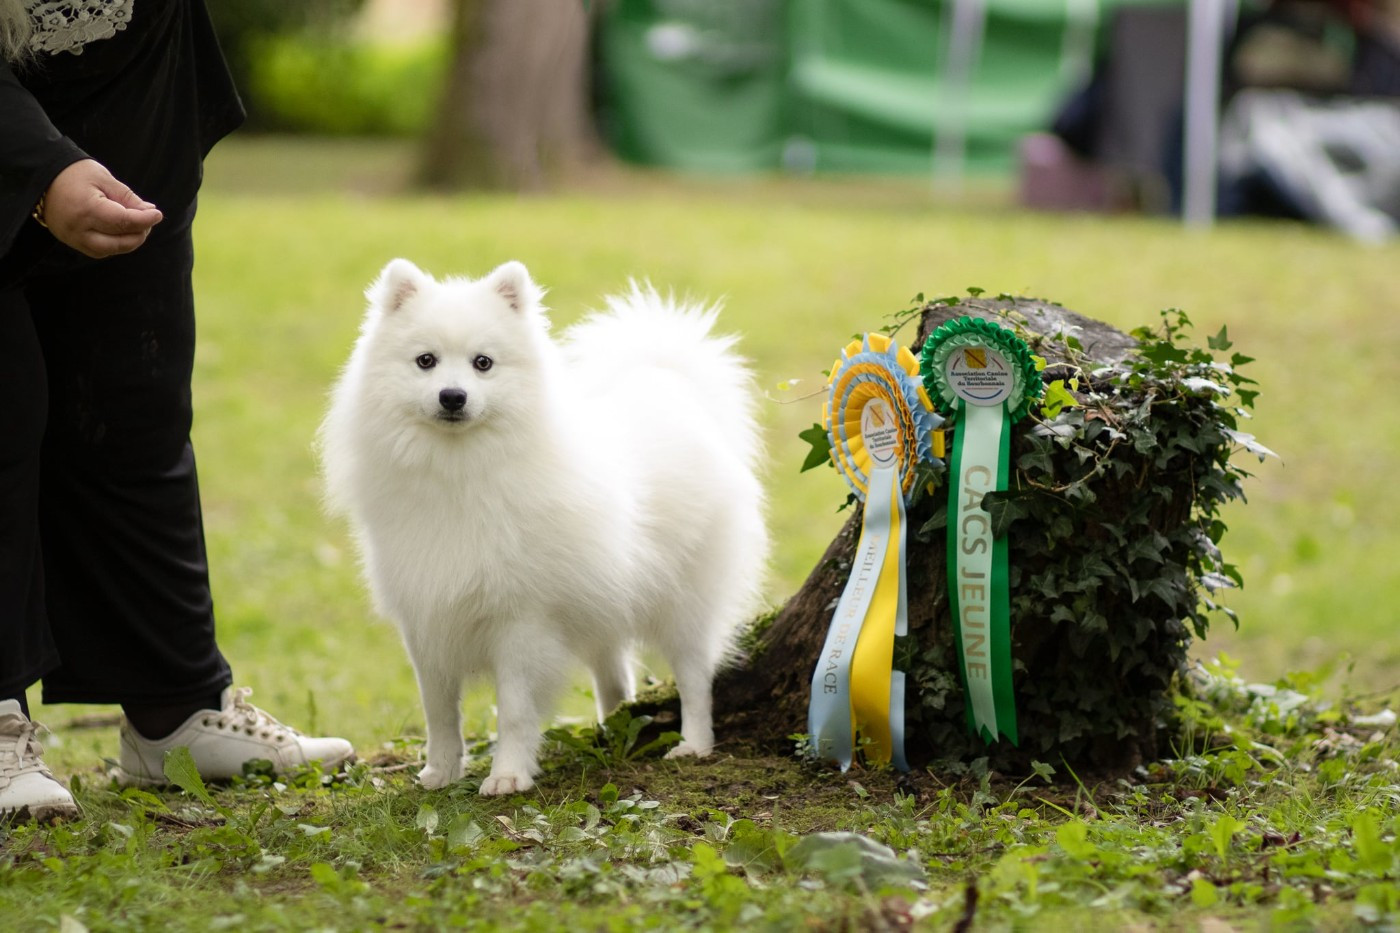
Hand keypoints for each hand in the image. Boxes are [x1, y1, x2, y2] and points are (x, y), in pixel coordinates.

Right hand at [39, 159, 162, 257]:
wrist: (41, 178)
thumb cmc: (74, 174)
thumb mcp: (104, 178)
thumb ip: (128, 197)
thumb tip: (151, 213)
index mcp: (87, 210)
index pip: (123, 222)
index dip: (145, 220)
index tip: (158, 214)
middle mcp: (79, 230)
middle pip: (120, 243)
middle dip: (140, 233)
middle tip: (147, 218)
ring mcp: (73, 239)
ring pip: (111, 250)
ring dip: (129, 240)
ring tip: (135, 223)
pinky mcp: (71, 242)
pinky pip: (100, 251)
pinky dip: (115, 243)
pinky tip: (120, 230)